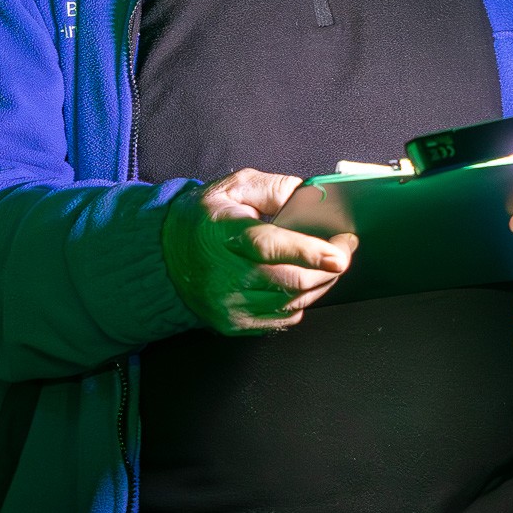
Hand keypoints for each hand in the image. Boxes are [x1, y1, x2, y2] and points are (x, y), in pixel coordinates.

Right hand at [161, 167, 358, 334]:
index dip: (307, 251)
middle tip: (345, 247)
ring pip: (292, 302)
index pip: (268, 246)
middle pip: (289, 280)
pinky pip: (283, 318)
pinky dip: (301, 300)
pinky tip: (300, 281)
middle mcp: (224, 276)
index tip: (339, 253)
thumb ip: (273, 188)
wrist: (167, 258)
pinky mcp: (235, 324)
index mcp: (221, 234)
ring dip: (320, 283)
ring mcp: (229, 305)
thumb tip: (311, 197)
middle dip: (328, 268)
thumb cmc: (204, 219)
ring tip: (326, 263)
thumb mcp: (233, 188)